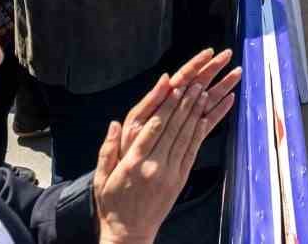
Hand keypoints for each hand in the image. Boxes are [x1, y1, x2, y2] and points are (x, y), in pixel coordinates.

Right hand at [94, 52, 241, 243]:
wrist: (129, 233)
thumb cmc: (112, 204)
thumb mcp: (101, 178)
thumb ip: (107, 149)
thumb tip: (115, 124)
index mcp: (133, 162)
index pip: (154, 126)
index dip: (166, 104)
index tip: (175, 85)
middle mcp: (154, 165)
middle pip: (173, 127)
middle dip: (186, 101)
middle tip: (197, 80)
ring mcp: (169, 172)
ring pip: (185, 136)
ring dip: (196, 111)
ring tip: (205, 90)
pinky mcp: (180, 179)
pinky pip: (192, 152)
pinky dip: (200, 133)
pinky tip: (206, 117)